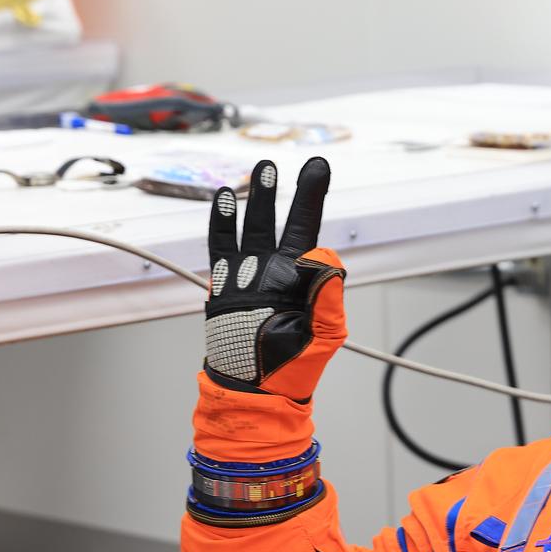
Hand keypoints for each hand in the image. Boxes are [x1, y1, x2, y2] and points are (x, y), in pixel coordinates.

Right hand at [204, 157, 346, 401]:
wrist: (256, 388)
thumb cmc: (296, 365)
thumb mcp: (325, 335)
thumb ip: (328, 299)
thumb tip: (326, 258)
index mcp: (305, 279)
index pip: (312, 232)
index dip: (313, 198)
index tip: (318, 166)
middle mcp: (278, 271)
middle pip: (285, 222)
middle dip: (293, 192)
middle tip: (299, 163)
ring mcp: (250, 275)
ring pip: (255, 228)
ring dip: (258, 199)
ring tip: (263, 168)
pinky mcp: (225, 285)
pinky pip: (222, 247)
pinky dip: (222, 222)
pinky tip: (224, 196)